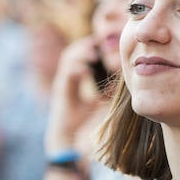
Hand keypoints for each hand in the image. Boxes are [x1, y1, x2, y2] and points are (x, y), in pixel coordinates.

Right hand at [45, 38, 107, 153]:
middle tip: (98, 43)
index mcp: (73, 79)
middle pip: (71, 53)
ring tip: (94, 55)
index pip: (77, 56)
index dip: (87, 47)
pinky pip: (67, 74)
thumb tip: (119, 84)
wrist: (66, 135)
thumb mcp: (96, 102)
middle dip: (83, 45)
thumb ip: (104, 92)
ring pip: (67, 59)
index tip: (101, 43)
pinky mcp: (60, 90)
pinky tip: (88, 71)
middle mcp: (65, 78)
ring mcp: (61, 83)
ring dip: (81, 54)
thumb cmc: (80, 120)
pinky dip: (77, 69)